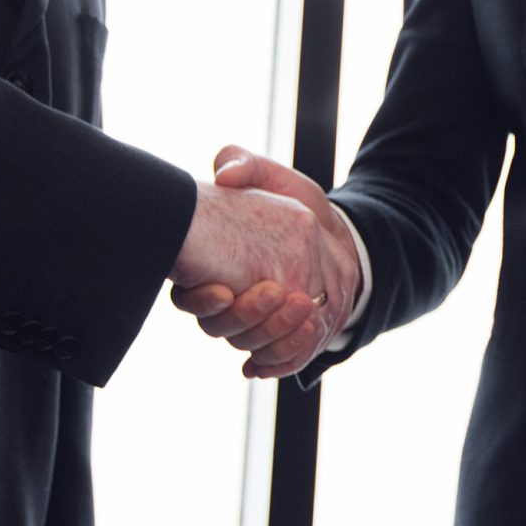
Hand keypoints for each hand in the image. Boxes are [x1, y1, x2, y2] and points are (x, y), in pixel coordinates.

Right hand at [167, 147, 361, 380]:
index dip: (205, 302)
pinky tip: (305, 338)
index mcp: (212, 268)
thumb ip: (244, 165)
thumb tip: (224, 173)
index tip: (225, 290)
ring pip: (253, 346)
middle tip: (279, 292)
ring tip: (305, 312)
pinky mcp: (282, 336)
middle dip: (250, 317)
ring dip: (276, 336)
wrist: (332, 233)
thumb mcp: (272, 177)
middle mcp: (227, 300)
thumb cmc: (294, 204)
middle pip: (223, 329)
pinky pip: (279, 360)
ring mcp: (254, 321)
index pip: (193, 299)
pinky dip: (288, 357)